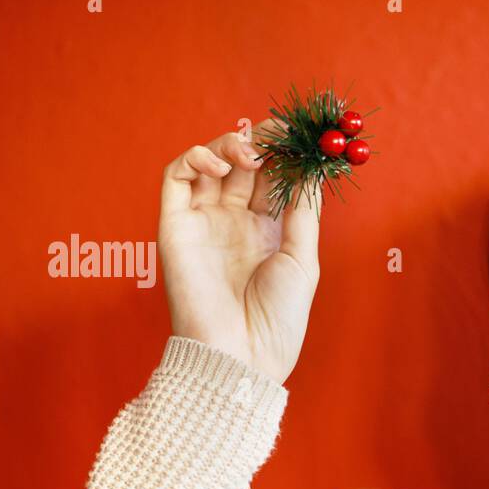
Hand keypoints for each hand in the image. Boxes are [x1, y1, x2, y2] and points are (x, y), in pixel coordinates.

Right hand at [157, 119, 322, 385]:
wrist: (240, 356)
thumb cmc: (277, 319)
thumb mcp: (302, 259)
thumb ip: (303, 210)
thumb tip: (313, 165)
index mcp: (268, 232)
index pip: (274, 177)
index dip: (286, 153)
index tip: (303, 136)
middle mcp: (235, 223)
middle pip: (244, 164)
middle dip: (263, 141)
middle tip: (278, 131)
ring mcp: (204, 222)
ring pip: (210, 163)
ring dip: (229, 145)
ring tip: (250, 153)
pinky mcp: (175, 226)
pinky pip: (176, 178)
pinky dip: (194, 159)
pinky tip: (219, 165)